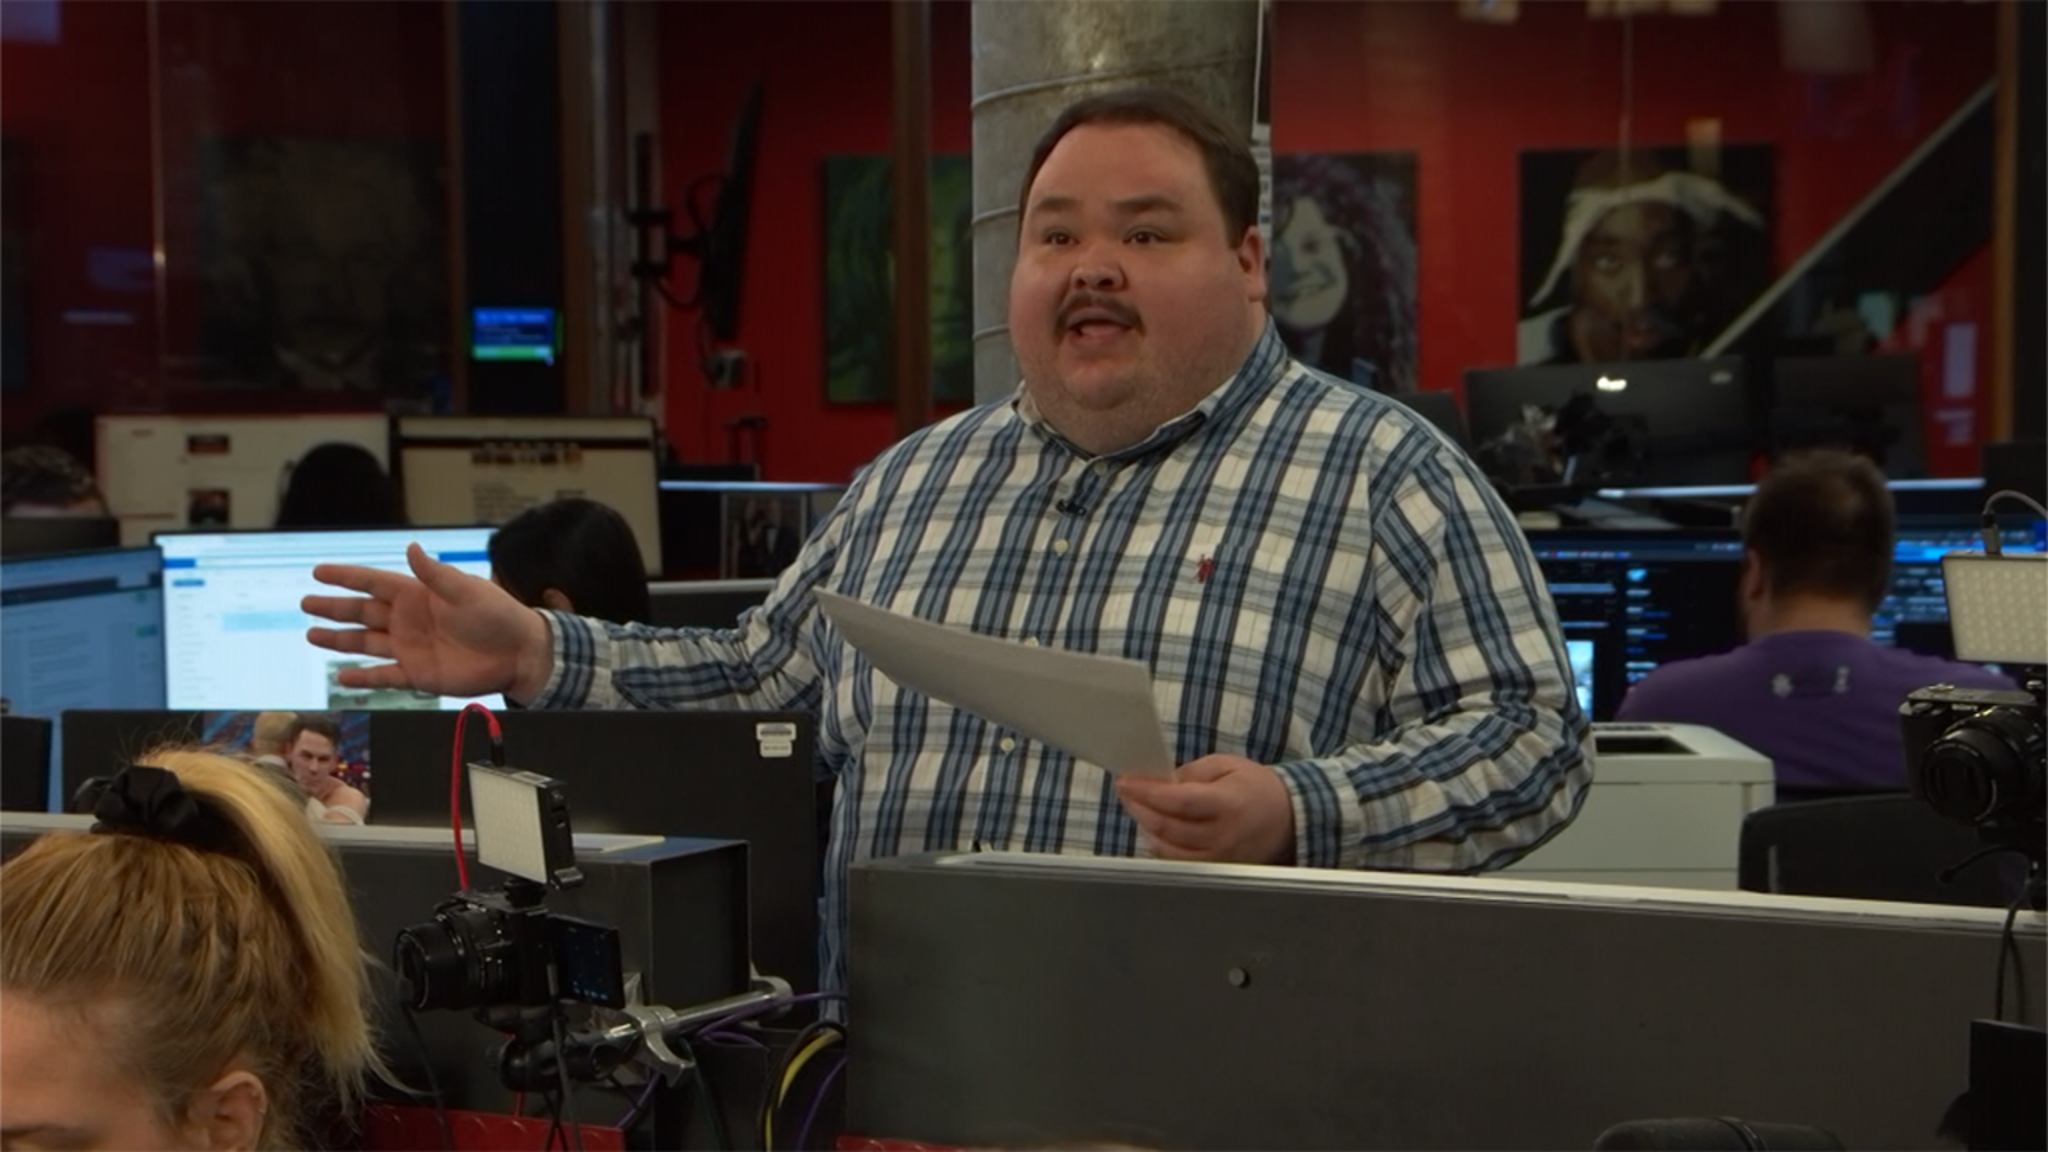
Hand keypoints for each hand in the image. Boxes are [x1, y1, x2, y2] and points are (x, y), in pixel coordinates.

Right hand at [301, 542, 554, 701]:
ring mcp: (411, 648)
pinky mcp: (418, 674)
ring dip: (339, 640)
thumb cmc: (498, 616)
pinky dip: (364, 678)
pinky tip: (343, 678)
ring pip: (366, 643)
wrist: (519, 654)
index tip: (318, 571)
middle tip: (306, 603)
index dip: (346, 577)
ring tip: (312, 636)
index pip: (374, 583)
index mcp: (418, 595)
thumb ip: (435, 574)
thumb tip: (411, 548)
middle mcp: (409, 620)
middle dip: (334, 608)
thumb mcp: (467, 590)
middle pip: (362, 612)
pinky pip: (384, 677)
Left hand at [1115, 754, 1296, 864]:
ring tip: (1138, 807)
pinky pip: (1178, 861)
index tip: (1126, 782)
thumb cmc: (1257, 788)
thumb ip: (1191, 772)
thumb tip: (1159, 782)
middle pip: (1168, 827)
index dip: (1147, 792)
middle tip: (1126, 791)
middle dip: (1139, 807)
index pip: (1178, 801)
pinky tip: (1154, 830)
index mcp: (1228, 804)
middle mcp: (1223, 836)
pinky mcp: (1216, 870)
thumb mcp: (1227, 765)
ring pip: (1168, 848)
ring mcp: (1219, 858)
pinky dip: (1160, 845)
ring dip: (1146, 826)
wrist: (1289, 819)